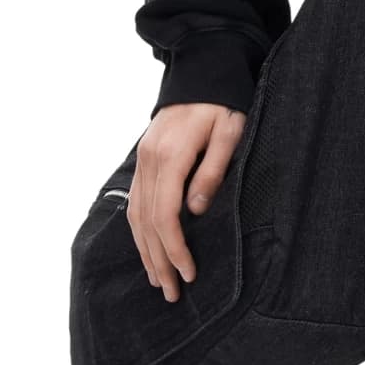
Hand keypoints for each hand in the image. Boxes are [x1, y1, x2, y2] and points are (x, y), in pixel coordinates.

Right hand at [128, 99, 245, 302]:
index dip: (174, 249)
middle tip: (171, 293)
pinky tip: (146, 248)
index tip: (187, 274)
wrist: (202, 71)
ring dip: (145, 251)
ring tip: (156, 280)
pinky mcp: (142, 160)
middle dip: (158, 260)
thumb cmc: (223, 103)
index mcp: (170, 157)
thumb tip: (196, 211)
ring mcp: (141, 160)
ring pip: (135, 215)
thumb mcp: (230, 133)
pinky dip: (138, 230)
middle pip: (147, 222)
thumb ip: (212, 171)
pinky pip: (134, 202)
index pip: (165, 215)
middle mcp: (149, 161)